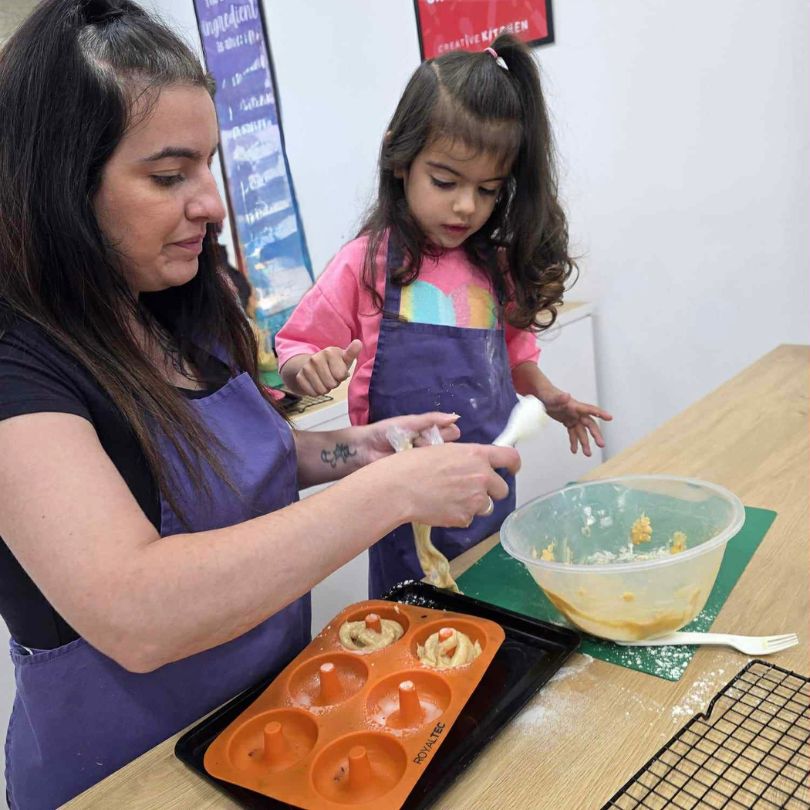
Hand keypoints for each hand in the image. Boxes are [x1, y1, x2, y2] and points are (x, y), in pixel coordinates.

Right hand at [294, 340, 361, 395]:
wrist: (315, 365)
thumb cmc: (335, 363)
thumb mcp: (345, 359)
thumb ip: (352, 352)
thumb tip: (358, 343)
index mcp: (330, 352)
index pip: (341, 375)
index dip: (342, 376)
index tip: (339, 370)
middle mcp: (316, 358)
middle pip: (331, 384)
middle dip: (333, 383)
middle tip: (331, 376)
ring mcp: (306, 367)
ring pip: (322, 390)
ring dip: (325, 388)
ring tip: (325, 379)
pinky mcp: (299, 377)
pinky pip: (312, 393)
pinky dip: (316, 392)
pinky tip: (316, 383)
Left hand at [357, 412, 460, 465]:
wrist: (363, 449)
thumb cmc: (384, 432)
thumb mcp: (409, 423)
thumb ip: (431, 419)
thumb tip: (456, 417)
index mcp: (428, 433)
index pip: (450, 434)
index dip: (450, 434)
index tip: (446, 434)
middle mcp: (428, 448)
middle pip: (447, 448)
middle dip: (442, 446)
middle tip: (425, 444)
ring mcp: (422, 463)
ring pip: (438, 461)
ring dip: (433, 458)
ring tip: (420, 455)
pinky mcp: (416, 475)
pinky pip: (427, 473)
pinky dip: (427, 471)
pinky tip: (424, 469)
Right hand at [389, 442, 520, 527]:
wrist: (399, 488)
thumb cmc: (414, 464)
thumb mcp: (444, 450)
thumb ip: (466, 457)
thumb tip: (473, 464)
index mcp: (477, 455)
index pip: (510, 457)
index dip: (514, 465)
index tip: (513, 470)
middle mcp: (482, 477)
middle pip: (502, 489)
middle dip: (490, 491)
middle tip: (471, 490)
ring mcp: (475, 499)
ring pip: (486, 506)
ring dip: (474, 505)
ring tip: (450, 499)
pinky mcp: (465, 518)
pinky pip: (468, 518)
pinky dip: (458, 515)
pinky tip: (442, 508)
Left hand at [541, 388, 612, 455]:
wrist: (543, 396)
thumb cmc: (548, 395)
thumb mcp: (552, 398)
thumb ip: (560, 398)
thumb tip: (567, 395)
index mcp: (575, 406)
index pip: (590, 409)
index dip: (600, 413)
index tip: (610, 417)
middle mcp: (577, 412)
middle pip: (589, 424)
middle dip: (596, 435)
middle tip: (601, 445)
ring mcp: (573, 418)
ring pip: (582, 432)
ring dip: (585, 443)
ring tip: (588, 454)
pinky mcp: (568, 422)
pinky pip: (573, 433)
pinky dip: (574, 442)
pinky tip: (574, 451)